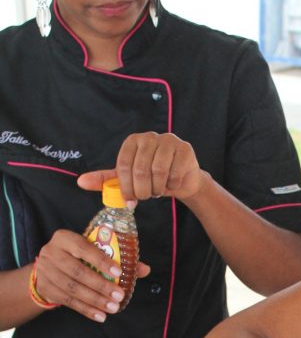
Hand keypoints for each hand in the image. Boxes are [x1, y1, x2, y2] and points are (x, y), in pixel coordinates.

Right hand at [33, 230, 149, 321]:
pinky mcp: (46, 288)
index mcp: (65, 238)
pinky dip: (86, 310)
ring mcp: (46, 271)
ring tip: (113, 307)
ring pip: (73, 288)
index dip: (101, 261)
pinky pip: (69, 301)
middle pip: (78, 271)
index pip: (84, 248)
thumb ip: (117, 258)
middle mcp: (52, 252)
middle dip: (101, 286)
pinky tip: (100, 315)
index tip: (118, 273)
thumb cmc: (76, 257)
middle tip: (119, 296)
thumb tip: (144, 269)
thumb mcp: (92, 251)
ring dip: (95, 300)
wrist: (47, 269)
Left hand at [78, 132, 203, 202]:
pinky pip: (174, 174)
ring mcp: (168, 140)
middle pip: (140, 169)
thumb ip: (106, 180)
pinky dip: (172, 186)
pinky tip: (171, 184)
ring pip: (158, 172)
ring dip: (157, 188)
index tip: (130, 200)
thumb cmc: (153, 178)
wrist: (182, 180)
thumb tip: (81, 182)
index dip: (126, 187)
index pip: (123, 165)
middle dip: (142, 190)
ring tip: (158, 190)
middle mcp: (149, 137)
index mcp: (132, 141)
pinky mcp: (184, 149)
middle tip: (146, 196)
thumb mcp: (128, 180)